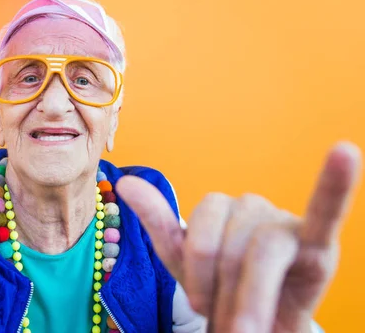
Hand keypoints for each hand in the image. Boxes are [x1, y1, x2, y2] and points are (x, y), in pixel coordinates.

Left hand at [117, 142, 360, 332]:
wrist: (256, 329)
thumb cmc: (223, 291)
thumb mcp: (185, 262)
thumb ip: (160, 221)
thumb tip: (125, 182)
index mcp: (222, 208)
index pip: (200, 229)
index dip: (197, 269)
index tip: (198, 305)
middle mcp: (254, 207)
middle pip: (230, 244)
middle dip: (224, 290)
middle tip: (229, 323)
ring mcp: (286, 222)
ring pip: (261, 251)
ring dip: (251, 297)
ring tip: (250, 328)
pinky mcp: (319, 244)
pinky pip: (327, 209)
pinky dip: (336, 184)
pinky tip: (346, 154)